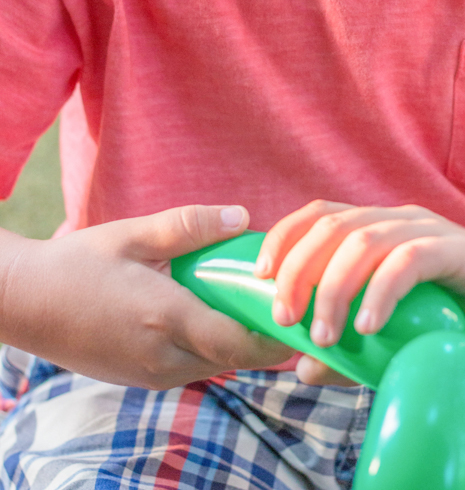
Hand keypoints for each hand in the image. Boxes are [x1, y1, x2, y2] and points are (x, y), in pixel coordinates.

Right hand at [0, 205, 293, 388]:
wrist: (24, 304)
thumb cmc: (78, 265)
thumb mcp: (133, 235)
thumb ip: (189, 227)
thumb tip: (241, 217)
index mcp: (165, 319)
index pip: (241, 343)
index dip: (278, 334)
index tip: (302, 311)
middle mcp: (163, 358)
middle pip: (236, 358)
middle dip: (264, 333)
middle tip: (285, 296)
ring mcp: (151, 375)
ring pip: (217, 364)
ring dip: (238, 339)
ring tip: (251, 299)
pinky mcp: (142, 380)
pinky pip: (194, 366)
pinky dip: (213, 345)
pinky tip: (212, 311)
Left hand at [255, 200, 464, 384]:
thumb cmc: (464, 321)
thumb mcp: (396, 337)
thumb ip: (352, 349)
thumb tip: (302, 366)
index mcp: (381, 228)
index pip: (320, 215)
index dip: (284, 238)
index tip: (258, 278)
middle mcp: (401, 219)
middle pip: (333, 225)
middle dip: (299, 269)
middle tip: (286, 318)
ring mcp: (431, 230)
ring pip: (364, 240)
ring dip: (334, 287)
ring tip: (327, 336)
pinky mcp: (460, 249)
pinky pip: (410, 259)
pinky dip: (382, 290)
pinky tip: (369, 327)